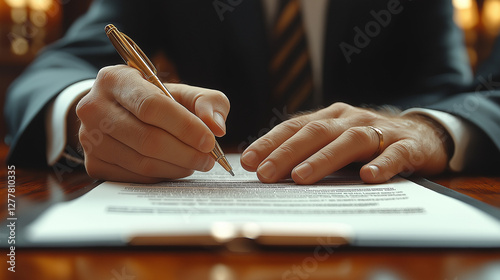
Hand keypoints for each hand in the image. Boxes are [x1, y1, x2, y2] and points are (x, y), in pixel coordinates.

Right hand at [76, 65, 229, 182]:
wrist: (115, 112)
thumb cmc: (154, 101)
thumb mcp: (181, 92)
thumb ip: (206, 102)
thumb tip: (216, 127)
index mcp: (115, 80)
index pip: (151, 106)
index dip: (184, 126)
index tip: (209, 140)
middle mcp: (94, 108)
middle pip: (147, 138)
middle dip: (185, 152)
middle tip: (208, 159)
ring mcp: (89, 138)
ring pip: (142, 162)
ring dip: (177, 167)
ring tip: (196, 163)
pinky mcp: (93, 164)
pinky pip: (135, 177)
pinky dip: (162, 176)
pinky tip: (176, 168)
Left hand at [241, 102, 450, 183]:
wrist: (423, 134)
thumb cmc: (369, 143)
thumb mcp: (337, 141)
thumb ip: (311, 150)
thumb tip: (268, 170)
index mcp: (331, 117)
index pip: (295, 127)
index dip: (270, 142)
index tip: (247, 161)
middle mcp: (351, 119)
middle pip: (316, 133)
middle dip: (287, 153)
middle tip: (265, 174)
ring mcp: (380, 131)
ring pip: (349, 141)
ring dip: (323, 159)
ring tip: (300, 178)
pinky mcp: (407, 146)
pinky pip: (394, 153)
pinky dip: (381, 164)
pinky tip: (368, 177)